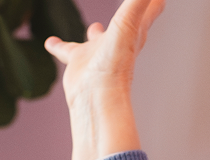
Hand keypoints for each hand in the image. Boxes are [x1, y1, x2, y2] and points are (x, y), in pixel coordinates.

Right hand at [44, 0, 164, 159]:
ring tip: (96, 26)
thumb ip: (137, 4)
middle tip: (135, 7)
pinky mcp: (77, 63)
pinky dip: (58, 45)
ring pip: (97, 39)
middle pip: (127, 25)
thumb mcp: (127, 25)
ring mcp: (97, 54)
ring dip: (97, 32)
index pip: (147, 11)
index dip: (153, 4)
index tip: (159, 1)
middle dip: (132, 15)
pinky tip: (49, 42)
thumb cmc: (114, 65)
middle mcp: (117, 43)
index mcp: (132, 33)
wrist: (95, 99)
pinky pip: (65, 50)